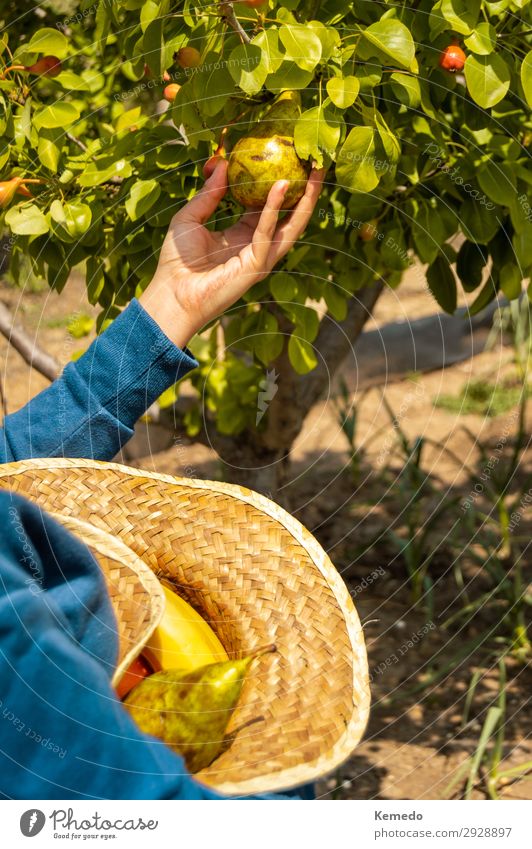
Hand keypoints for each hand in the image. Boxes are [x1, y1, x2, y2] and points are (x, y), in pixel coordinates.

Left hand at [139, 159, 324, 348]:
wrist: (171, 294)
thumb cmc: (176, 262)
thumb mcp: (190, 217)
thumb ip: (208, 193)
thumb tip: (223, 163)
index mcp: (242, 236)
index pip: (269, 207)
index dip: (280, 185)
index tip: (289, 161)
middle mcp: (257, 247)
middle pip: (290, 216)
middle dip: (306, 190)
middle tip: (316, 162)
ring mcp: (260, 258)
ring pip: (291, 226)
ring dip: (305, 199)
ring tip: (315, 172)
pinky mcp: (256, 266)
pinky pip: (267, 233)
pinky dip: (274, 209)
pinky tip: (279, 186)